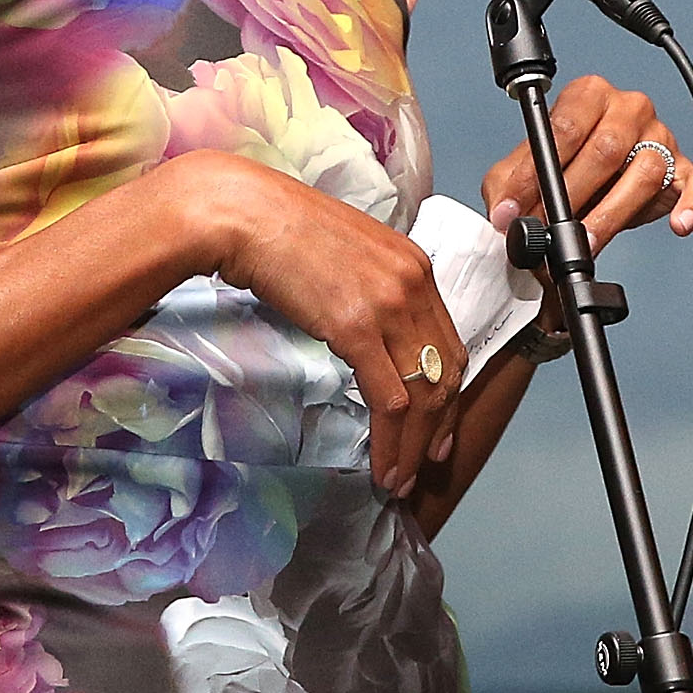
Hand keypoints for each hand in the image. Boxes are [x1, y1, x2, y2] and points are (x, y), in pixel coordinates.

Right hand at [187, 154, 466, 497]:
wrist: (244, 213)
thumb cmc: (280, 230)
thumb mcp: (345, 254)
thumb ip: (369, 288)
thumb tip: (367, 330)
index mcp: (413, 265)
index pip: (448, 341)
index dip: (449, 391)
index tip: (440, 425)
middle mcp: (413, 283)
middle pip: (446, 371)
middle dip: (439, 426)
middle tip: (427, 462)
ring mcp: (389, 305)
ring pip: (423, 393)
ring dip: (414, 446)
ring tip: (399, 478)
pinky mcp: (358, 328)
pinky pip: (390, 399)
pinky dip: (390, 441)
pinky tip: (382, 466)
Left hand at [477, 75, 692, 253]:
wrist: (592, 182)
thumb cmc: (562, 167)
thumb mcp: (523, 170)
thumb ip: (508, 186)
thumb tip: (505, 215)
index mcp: (589, 95)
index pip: (564, 128)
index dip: (536, 173)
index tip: (516, 207)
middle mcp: (629, 109)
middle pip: (606, 149)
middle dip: (573, 195)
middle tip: (551, 228)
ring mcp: (660, 137)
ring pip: (645, 171)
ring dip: (613, 213)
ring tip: (589, 240)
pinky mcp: (683, 168)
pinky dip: (691, 204)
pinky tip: (679, 223)